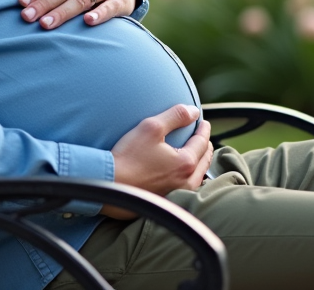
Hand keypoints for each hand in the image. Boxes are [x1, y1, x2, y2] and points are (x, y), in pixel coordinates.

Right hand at [101, 104, 212, 219]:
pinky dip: (190, 176)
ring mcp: (177, 194)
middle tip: (203, 136)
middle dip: (205, 146)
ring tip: (196, 153)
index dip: (203, 130)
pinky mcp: (167, 202)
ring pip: (198, 176)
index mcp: (185, 163)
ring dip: (199, 162)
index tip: (203, 122)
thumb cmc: (128, 157)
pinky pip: (187, 187)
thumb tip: (194, 111)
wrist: (108, 184)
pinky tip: (183, 172)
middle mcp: (186, 182)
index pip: (201, 142)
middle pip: (204, 161)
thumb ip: (175, 116)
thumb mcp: (151, 127)